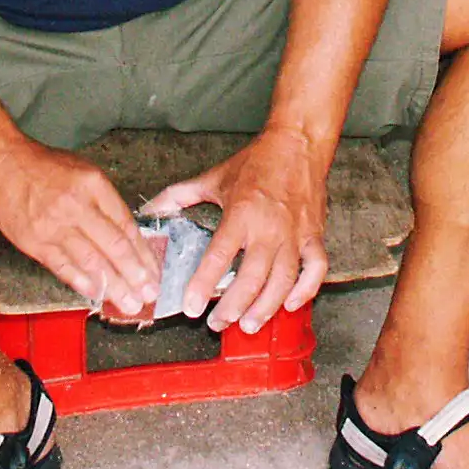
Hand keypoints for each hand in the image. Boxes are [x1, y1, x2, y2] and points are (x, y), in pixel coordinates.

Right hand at [0, 139, 161, 316]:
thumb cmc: (46, 168)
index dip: (143, 253)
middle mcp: (77, 206)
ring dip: (113, 286)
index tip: (153, 272)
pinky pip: (63, 267)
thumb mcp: (85, 173)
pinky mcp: (35, 242)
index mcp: (94, 185)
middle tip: (149, 295)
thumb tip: (128, 237)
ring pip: (91, 262)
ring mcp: (54, 226)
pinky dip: (82, 282)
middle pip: (114, 246)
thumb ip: (106, 203)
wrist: (2, 165)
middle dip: (134, 275)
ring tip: (129, 303)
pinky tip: (97, 294)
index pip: (126, 225)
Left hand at [143, 128, 329, 334]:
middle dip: (233, 307)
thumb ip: (180, 195)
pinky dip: (306, 291)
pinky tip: (290, 305)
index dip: (203, 284)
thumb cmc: (257, 162)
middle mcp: (269, 227)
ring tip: (249, 324)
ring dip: (266, 307)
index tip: (191, 306)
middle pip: (252, 278)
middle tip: (218, 324)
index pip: (219, 256)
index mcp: (241, 213)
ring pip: (283, 281)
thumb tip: (152, 208)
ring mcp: (295, 234)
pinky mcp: (315, 235)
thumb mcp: (214, 177)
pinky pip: (316, 269)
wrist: (298, 144)